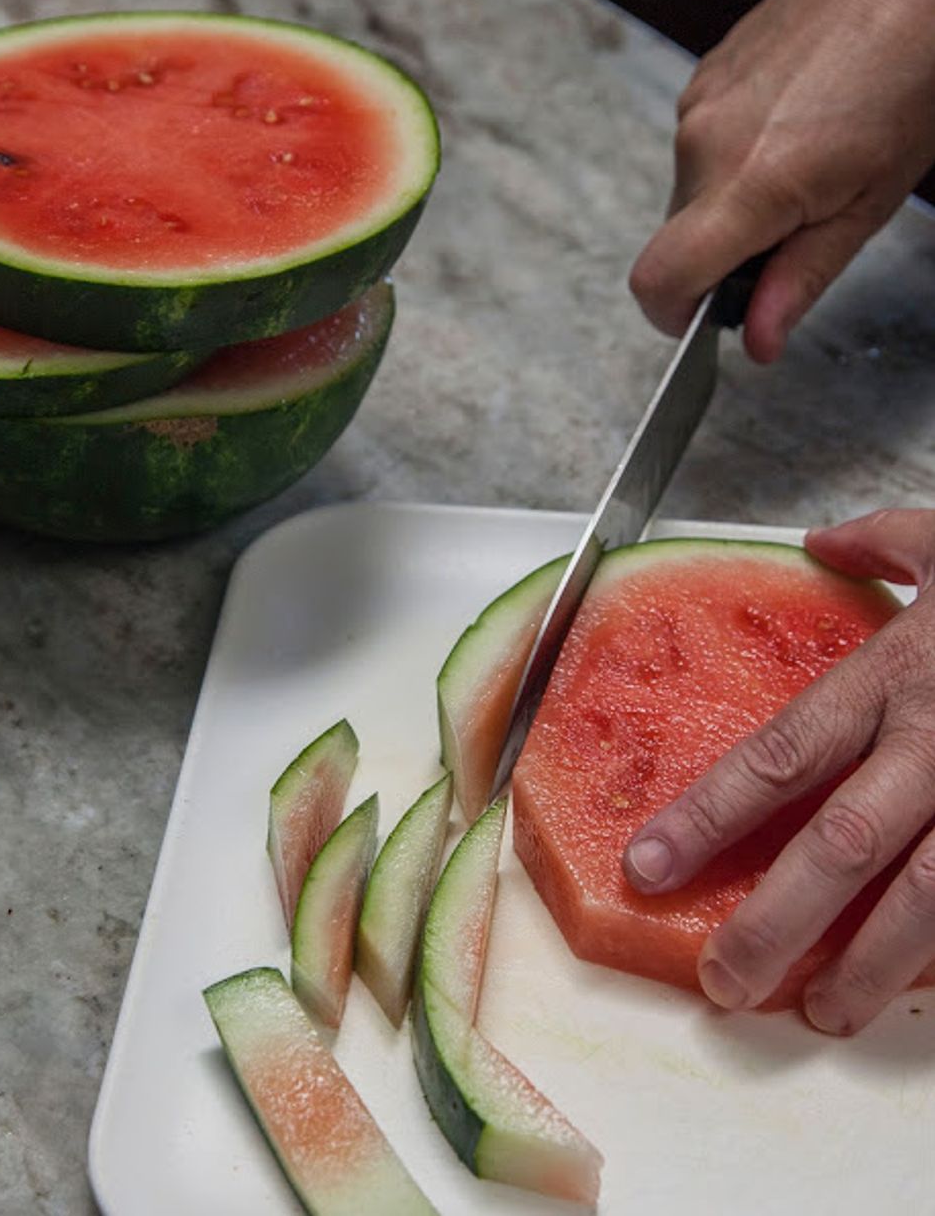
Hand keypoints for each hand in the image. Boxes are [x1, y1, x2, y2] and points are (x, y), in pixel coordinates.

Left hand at [622, 508, 934, 1033]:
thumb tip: (821, 539)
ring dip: (868, 966)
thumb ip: (885, 543)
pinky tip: (912, 993)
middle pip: (841, 844)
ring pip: (927, 897)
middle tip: (723, 981)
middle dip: (776, 921)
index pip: (779, 755)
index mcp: (897, 673)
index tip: (647, 868)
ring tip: (818, 1014)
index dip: (708, 817)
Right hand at [629, 0, 934, 361]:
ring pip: (688, 198)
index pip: (659, 281)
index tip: (705, 319)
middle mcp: (704, 145)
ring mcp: (695, 108)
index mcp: (749, 185)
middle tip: (793, 229)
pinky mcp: (699, 83)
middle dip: (721, 258)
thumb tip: (757, 342)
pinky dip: (733, 162)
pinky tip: (787, 134)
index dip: (673, 317)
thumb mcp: (867, 206)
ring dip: (731, 206)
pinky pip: (698, 151)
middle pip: (675, 243)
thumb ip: (799, 280)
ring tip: (800, 170)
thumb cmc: (907, 80)